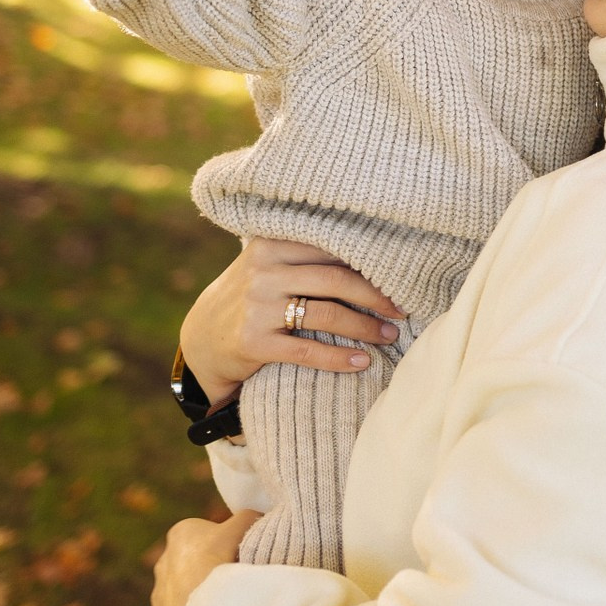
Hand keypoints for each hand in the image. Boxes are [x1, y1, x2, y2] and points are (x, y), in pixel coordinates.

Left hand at [151, 510, 258, 605]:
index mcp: (181, 534)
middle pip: (194, 567)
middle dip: (210, 574)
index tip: (240, 561)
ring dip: (201, 601)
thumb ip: (247, 518)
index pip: (209, 538)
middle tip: (234, 586)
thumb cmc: (223, 562)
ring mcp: (159, 595)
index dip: (228, 548)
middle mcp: (163, 562)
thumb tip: (257, 516)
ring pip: (185, 597)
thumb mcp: (243, 527)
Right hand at [181, 238, 404, 406]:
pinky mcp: (253, 342)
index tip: (400, 274)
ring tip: (389, 336)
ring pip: (326, 314)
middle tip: (402, 309)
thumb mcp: (269, 264)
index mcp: (271, 243)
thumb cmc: (253, 296)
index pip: (331, 246)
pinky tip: (362, 362)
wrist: (202, 339)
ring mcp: (257, 306)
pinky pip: (307, 350)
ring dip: (365, 328)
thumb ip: (307, 253)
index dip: (370, 261)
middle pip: (336, 279)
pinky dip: (339, 357)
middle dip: (376, 296)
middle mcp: (263, 271)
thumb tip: (375, 250)